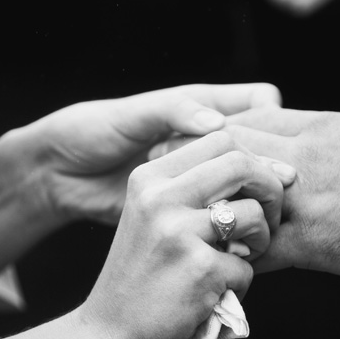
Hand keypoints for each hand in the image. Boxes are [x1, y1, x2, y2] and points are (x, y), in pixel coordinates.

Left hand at [16, 83, 282, 226]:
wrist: (62, 174)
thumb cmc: (92, 132)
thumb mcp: (131, 116)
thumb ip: (174, 113)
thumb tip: (218, 126)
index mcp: (202, 108)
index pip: (261, 103)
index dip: (274, 119)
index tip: (273, 144)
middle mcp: (209, 140)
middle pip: (262, 149)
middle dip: (272, 169)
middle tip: (277, 194)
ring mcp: (202, 174)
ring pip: (249, 183)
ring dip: (260, 200)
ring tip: (266, 218)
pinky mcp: (191, 204)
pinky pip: (226, 210)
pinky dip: (237, 222)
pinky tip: (242, 236)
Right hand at [73, 131, 288, 338]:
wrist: (108, 334)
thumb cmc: (142, 276)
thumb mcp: (154, 218)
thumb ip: (195, 190)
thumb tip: (272, 168)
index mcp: (148, 177)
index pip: (219, 138)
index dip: (254, 161)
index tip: (260, 190)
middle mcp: (160, 197)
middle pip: (241, 162)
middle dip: (270, 188)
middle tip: (269, 218)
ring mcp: (178, 232)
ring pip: (253, 215)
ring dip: (262, 240)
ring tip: (241, 259)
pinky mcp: (198, 269)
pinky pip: (246, 267)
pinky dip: (240, 285)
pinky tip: (215, 296)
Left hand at [152, 107, 339, 279]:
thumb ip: (311, 132)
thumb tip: (276, 131)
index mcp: (314, 128)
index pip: (244, 120)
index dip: (208, 131)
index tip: (185, 142)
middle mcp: (303, 157)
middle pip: (228, 149)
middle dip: (191, 160)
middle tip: (163, 174)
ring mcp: (305, 200)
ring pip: (236, 195)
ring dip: (208, 208)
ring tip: (186, 220)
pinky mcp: (312, 242)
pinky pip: (259, 249)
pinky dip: (237, 255)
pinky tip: (224, 261)